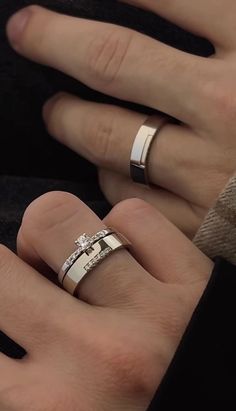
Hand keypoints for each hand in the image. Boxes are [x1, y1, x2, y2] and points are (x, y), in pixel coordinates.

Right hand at [0, 193, 211, 410]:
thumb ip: (18, 388)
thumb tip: (8, 317)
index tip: (0, 301)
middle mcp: (96, 356)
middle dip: (2, 268)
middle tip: (20, 282)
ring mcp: (151, 312)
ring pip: (59, 219)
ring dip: (53, 238)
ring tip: (70, 264)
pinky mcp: (196, 280)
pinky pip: (132, 216)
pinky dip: (117, 227)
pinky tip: (124, 254)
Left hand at [6, 2, 235, 236]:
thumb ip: (222, 34)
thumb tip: (159, 18)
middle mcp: (226, 109)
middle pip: (114, 63)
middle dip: (55, 42)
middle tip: (26, 33)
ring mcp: (210, 172)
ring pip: (108, 140)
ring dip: (69, 121)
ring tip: (57, 113)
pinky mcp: (201, 224)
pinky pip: (129, 200)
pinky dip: (107, 181)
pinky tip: (109, 170)